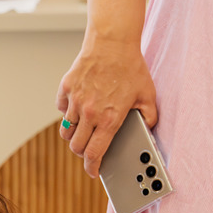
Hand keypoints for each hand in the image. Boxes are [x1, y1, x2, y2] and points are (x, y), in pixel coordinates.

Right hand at [56, 35, 156, 179]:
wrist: (113, 41)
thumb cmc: (131, 67)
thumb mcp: (148, 94)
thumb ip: (150, 117)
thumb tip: (147, 129)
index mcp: (109, 119)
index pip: (94, 154)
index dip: (92, 167)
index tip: (93, 171)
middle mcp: (90, 113)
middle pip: (76, 147)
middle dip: (82, 152)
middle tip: (89, 148)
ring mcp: (75, 101)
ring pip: (67, 130)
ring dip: (74, 133)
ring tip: (84, 126)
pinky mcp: (66, 88)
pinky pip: (62, 109)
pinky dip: (68, 112)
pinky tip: (78, 105)